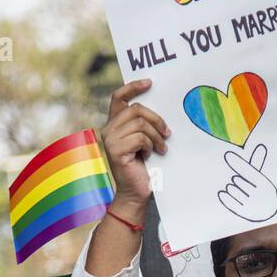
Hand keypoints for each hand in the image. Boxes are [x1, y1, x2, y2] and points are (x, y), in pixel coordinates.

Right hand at [102, 79, 170, 206]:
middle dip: (156, 119)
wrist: (137, 193)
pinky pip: (140, 138)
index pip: (118, 97)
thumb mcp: (145, 141)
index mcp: (115, 125)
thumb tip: (160, 109)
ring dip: (156, 137)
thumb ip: (144, 125)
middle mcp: (108, 130)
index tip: (150, 82)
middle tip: (167, 133)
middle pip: (135, 109)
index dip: (132, 86)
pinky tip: (150, 155)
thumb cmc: (144, 168)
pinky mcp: (116, 150)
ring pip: (140, 124)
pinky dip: (150, 146)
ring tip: (160, 149)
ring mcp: (110, 140)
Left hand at [218, 144, 276, 221]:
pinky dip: (224, 197)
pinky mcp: (244, 214)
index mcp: (265, 184)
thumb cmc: (260, 191)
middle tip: (244, 187)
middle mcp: (261, 196)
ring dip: (231, 190)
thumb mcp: (258, 177)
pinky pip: (229, 202)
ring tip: (239, 193)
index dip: (238, 163)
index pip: (248, 171)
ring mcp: (252, 206)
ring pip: (232, 190)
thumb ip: (253, 164)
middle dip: (237, 181)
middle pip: (237, 180)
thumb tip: (260, 146)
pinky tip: (222, 193)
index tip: (227, 154)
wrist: (267, 212)